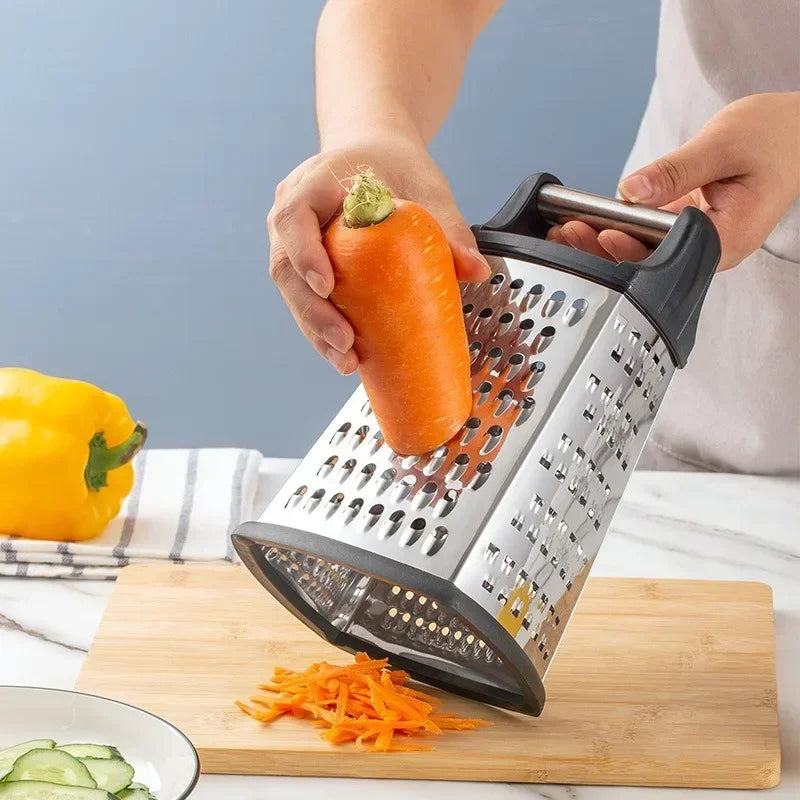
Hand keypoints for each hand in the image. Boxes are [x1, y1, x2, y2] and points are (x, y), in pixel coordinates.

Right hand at [268, 133, 489, 374]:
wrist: (375, 155)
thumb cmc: (394, 166)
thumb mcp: (424, 187)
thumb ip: (448, 225)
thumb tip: (476, 271)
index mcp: (314, 183)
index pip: (293, 217)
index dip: (304, 254)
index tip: (327, 285)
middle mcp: (292, 213)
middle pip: (285, 267)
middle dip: (312, 312)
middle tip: (344, 343)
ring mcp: (291, 242)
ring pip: (291, 291)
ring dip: (315, 330)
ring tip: (346, 360)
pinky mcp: (302, 266)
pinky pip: (304, 299)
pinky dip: (322, 329)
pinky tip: (346, 354)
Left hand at [548, 92, 799, 270]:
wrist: (799, 131)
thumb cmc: (776, 136)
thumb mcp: (723, 144)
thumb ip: (676, 171)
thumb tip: (631, 190)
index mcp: (728, 238)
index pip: (671, 257)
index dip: (632, 251)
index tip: (600, 235)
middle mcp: (712, 247)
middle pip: (652, 261)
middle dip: (606, 251)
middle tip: (567, 233)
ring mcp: (699, 239)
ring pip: (647, 249)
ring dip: (608, 240)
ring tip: (569, 228)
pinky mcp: (689, 226)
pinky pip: (651, 233)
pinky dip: (624, 226)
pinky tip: (594, 219)